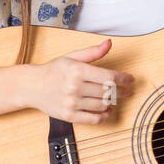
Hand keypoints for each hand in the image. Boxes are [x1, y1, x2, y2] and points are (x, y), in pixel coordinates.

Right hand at [15, 37, 134, 123]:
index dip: (124, 79)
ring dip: (113, 103)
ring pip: (102, 105)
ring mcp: (71, 103)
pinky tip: (107, 110)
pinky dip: (104, 116)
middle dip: (122, 91)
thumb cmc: (54, 70)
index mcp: (77, 70)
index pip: (109, 77)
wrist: (32, 86)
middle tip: (128, 90)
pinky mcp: (69, 116)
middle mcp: (74, 87)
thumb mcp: (72, 57)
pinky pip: (93, 119)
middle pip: (108, 92)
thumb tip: (109, 43)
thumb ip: (93, 52)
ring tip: (116, 98)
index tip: (131, 79)